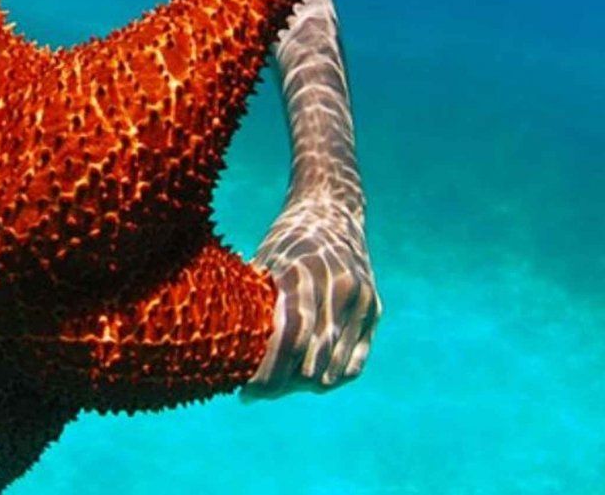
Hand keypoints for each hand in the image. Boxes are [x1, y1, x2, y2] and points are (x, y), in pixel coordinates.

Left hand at [242, 197, 381, 397]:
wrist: (331, 211)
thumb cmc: (284, 242)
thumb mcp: (263, 267)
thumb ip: (255, 310)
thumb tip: (230, 362)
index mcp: (302, 275)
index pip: (288, 342)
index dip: (267, 375)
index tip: (245, 393)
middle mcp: (336, 288)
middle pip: (311, 363)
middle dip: (282, 385)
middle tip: (258, 392)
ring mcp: (360, 300)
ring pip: (334, 370)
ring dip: (305, 386)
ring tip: (282, 384)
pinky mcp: (374, 308)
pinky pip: (355, 364)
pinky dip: (332, 378)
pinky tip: (310, 379)